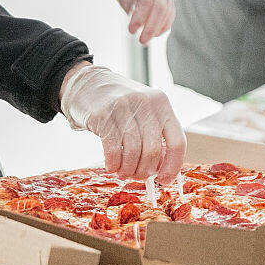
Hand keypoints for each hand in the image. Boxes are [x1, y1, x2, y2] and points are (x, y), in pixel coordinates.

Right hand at [60, 62, 185, 182]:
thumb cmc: (119, 104)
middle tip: (136, 176)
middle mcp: (145, 103)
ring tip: (122, 172)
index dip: (172, 166)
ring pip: (133, 152)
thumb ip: (155, 135)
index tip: (164, 180)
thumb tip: (161, 170)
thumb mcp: (144, 111)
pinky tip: (111, 165)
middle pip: (153, 151)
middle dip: (144, 171)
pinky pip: (112, 149)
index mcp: (162, 104)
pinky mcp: (102, 115)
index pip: (177, 141)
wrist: (87, 84)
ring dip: (127, 170)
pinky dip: (113, 164)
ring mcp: (123, 107)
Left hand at [95, 0, 174, 45]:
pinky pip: (170, 10)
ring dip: (159, 27)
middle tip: (142, 41)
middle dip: (152, 25)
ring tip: (147, 39)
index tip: (131, 30)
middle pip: (161, 5)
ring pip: (168, 9)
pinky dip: (165, 23)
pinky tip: (156, 33)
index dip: (140, 16)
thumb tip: (132, 15)